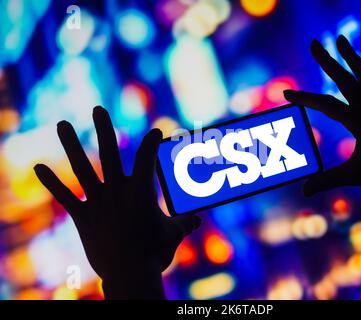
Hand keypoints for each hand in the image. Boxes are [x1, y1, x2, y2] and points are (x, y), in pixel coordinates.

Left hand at [34, 106, 200, 298]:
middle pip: (110, 152)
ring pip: (82, 167)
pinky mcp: (83, 217)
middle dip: (104, 128)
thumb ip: (184, 223)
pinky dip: (51, 182)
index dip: (152, 141)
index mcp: (141, 191)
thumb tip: (198, 221)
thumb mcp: (174, 235)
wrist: (131, 274)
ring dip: (71, 144)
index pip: (148, 157)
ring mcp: (98, 202)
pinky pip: (64, 197)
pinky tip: (38, 166)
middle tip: (97, 109)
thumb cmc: (155, 253)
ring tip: (62, 123)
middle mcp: (118, 191)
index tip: (155, 133)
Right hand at [284, 35, 360, 202]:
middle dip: (327, 60)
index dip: (304, 99)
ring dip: (351, 56)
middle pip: (345, 78)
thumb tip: (304, 191)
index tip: (285, 94)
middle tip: (313, 43)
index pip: (326, 105)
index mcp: (359, 122)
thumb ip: (327, 181)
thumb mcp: (355, 176)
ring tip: (340, 39)